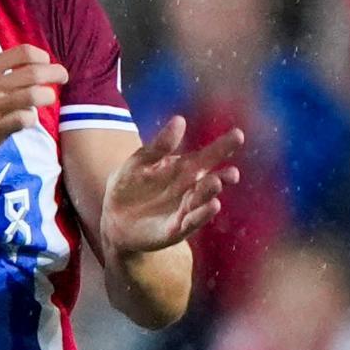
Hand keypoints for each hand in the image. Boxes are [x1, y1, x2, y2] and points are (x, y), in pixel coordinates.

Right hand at [0, 45, 67, 154]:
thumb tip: (16, 63)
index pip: (24, 53)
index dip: (41, 57)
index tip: (45, 63)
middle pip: (36, 72)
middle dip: (55, 74)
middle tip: (62, 77)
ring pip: (34, 95)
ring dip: (46, 96)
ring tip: (47, 98)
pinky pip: (24, 119)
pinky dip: (31, 117)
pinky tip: (29, 117)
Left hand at [101, 115, 242, 256]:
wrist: (111, 218)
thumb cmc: (129, 185)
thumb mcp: (140, 162)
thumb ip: (159, 146)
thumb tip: (179, 119)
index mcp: (185, 169)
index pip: (208, 156)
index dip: (223, 146)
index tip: (238, 134)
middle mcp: (191, 189)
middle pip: (211, 181)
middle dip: (224, 176)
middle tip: (232, 172)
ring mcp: (185, 210)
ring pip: (202, 201)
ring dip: (210, 193)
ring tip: (216, 183)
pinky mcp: (175, 229)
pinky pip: (190, 222)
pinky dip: (201, 215)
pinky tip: (213, 206)